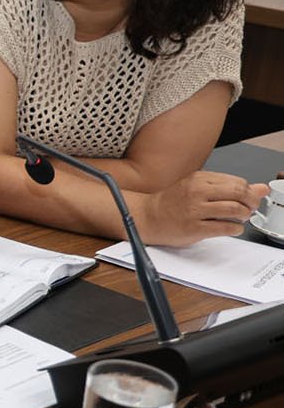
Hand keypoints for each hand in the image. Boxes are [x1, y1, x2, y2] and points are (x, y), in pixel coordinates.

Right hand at [136, 172, 266, 246]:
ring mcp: (194, 210)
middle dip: (250, 202)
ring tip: (239, 218)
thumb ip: (228, 187)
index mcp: (198, 179)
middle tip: (248, 209)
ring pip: (234, 209)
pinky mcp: (194, 228)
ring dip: (244, 216)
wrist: (146, 217)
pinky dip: (235, 229)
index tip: (247, 199)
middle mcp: (196, 192)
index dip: (248, 192)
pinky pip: (225, 228)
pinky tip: (231, 228)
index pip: (236, 181)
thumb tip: (260, 188)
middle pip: (238, 192)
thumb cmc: (172, 203)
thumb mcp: (198, 187)